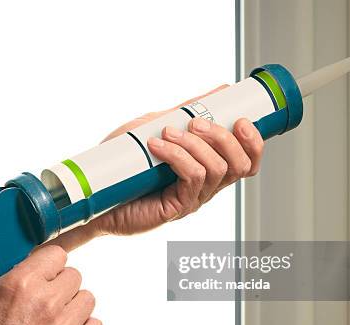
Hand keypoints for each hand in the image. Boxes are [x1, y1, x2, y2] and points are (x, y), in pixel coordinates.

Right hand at [0, 245, 102, 324]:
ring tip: (57, 317)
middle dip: (60, 284)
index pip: (55, 254)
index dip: (49, 263)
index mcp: (19, 284)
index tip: (45, 271)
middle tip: (47, 297)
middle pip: (74, 275)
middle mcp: (45, 301)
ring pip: (87, 298)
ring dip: (74, 305)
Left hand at [90, 86, 264, 235]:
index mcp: (207, 169)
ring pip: (217, 169)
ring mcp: (192, 199)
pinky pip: (193, 178)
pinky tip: (158, 146)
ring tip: (168, 133)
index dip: (254, 141)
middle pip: (240, 165)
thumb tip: (220, 91)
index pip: (247, 160)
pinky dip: (178, 156)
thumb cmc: (124, 165)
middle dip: (223, 137)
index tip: (241, 119)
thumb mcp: (157, 128)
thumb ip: (185, 113)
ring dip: (195, 144)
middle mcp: (205, 187)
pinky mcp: (176, 208)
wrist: (96, 193)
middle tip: (195, 122)